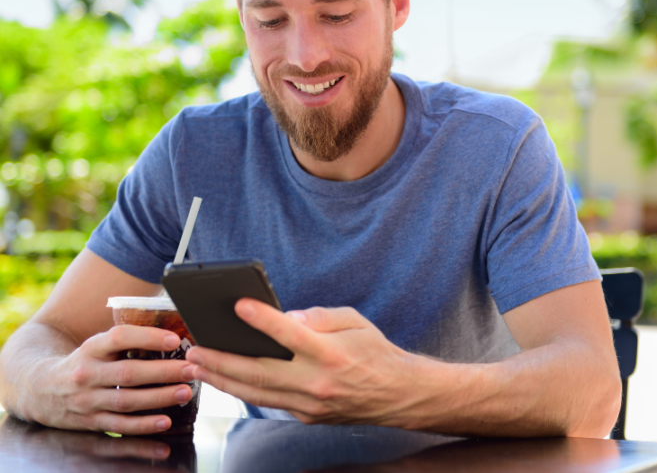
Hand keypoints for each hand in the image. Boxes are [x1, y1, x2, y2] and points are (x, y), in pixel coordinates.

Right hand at [26, 325, 193, 433]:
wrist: (40, 388)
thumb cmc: (83, 362)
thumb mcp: (97, 345)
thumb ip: (127, 341)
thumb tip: (173, 333)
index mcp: (91, 348)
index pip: (119, 338)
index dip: (147, 337)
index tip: (174, 339)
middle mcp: (87, 374)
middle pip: (128, 373)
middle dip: (163, 372)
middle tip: (191, 369)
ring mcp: (87, 401)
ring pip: (126, 401)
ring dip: (159, 398)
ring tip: (185, 392)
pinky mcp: (90, 422)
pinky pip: (119, 427)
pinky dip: (143, 427)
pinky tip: (165, 422)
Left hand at [184, 300, 417, 424]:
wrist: (397, 394)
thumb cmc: (375, 352)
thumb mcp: (355, 321)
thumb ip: (321, 316)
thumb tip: (288, 317)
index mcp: (332, 354)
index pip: (291, 334)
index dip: (263, 320)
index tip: (239, 305)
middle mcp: (317, 382)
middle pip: (260, 371)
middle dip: (221, 360)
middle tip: (194, 348)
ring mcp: (310, 404)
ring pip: (256, 393)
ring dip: (221, 379)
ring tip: (196, 365)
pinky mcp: (306, 417)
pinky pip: (270, 402)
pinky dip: (244, 390)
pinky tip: (225, 378)